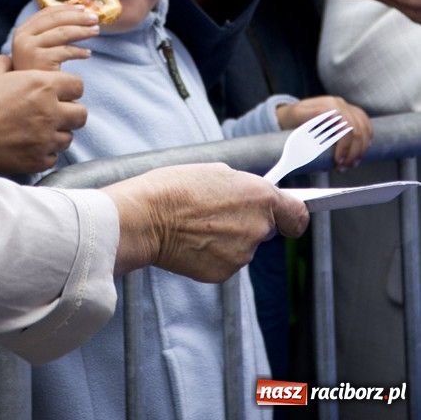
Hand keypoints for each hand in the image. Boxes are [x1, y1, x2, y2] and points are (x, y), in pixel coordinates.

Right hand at [0, 53, 87, 172]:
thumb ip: (13, 63)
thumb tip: (17, 62)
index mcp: (42, 84)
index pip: (78, 87)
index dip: (68, 88)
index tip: (57, 91)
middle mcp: (49, 112)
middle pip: (81, 114)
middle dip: (69, 111)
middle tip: (53, 111)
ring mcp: (44, 139)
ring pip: (69, 137)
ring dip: (58, 132)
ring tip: (39, 129)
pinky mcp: (35, 161)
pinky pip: (54, 156)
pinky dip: (45, 151)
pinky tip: (30, 144)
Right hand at [12, 6, 99, 70]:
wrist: (26, 98)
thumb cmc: (36, 73)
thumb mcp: (38, 48)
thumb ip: (49, 33)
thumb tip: (77, 13)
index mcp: (22, 31)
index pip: (47, 13)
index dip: (66, 8)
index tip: (82, 8)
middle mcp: (22, 37)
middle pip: (56, 20)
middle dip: (78, 17)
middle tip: (95, 18)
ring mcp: (29, 49)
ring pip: (63, 33)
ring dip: (83, 30)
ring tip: (96, 31)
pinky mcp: (40, 61)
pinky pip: (66, 51)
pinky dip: (80, 51)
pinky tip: (88, 54)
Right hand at [106, 163, 307, 280]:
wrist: (147, 217)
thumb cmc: (176, 187)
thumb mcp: (217, 172)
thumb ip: (245, 187)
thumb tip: (252, 198)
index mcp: (261, 197)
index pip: (298, 215)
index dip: (292, 215)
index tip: (287, 216)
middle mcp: (258, 228)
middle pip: (266, 229)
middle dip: (249, 221)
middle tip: (219, 211)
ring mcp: (242, 254)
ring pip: (244, 246)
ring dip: (229, 237)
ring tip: (199, 223)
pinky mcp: (224, 273)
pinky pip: (226, 261)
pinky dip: (214, 253)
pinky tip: (193, 240)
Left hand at [275, 95, 372, 168]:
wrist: (294, 113)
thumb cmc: (293, 117)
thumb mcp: (296, 116)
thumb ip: (307, 115)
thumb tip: (324, 116)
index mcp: (328, 104)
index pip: (345, 125)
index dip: (344, 145)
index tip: (337, 161)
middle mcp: (340, 104)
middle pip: (356, 130)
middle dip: (352, 152)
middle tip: (343, 167)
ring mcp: (348, 107)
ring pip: (364, 129)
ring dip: (360, 150)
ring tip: (351, 164)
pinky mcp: (352, 113)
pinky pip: (367, 126)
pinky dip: (367, 140)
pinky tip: (360, 152)